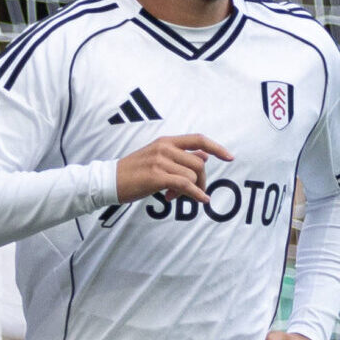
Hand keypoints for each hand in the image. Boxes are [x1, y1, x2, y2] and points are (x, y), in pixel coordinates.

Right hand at [117, 134, 234, 202]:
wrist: (109, 181)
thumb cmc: (134, 171)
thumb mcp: (158, 158)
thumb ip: (181, 156)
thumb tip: (206, 155)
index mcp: (166, 141)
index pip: (198, 139)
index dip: (217, 147)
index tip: (230, 157)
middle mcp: (164, 148)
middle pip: (199, 163)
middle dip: (201, 180)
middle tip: (192, 192)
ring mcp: (160, 161)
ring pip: (192, 176)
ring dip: (190, 190)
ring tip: (174, 196)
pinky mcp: (156, 176)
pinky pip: (185, 185)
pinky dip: (196, 194)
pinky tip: (200, 200)